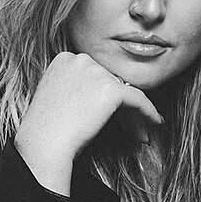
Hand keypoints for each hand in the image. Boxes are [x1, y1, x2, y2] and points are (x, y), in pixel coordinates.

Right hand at [13, 51, 163, 195]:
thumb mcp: (58, 98)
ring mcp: (97, 72)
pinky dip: (149, 112)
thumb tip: (102, 99)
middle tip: (133, 128)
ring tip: (141, 133)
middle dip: (122, 108)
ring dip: (135, 115)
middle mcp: (81, 59)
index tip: (114, 117)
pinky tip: (156, 123)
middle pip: (112, 83)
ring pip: (125, 93)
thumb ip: (77, 89)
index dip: (106, 98)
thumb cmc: (47, 130)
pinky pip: (138, 100)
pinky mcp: (111, 89)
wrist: (44, 142)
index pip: (96, 77)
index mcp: (65, 59)